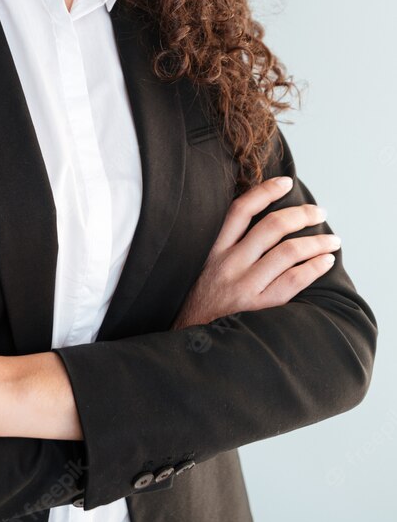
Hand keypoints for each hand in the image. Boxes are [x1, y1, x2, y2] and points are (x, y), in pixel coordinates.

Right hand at [171, 175, 340, 328]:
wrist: (188, 338)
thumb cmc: (201, 299)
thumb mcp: (202, 265)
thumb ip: (226, 245)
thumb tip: (261, 220)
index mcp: (214, 248)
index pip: (241, 209)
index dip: (265, 191)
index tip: (286, 182)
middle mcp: (228, 263)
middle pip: (271, 227)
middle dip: (301, 215)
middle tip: (319, 213)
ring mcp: (243, 286)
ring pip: (287, 252)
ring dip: (316, 242)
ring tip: (332, 241)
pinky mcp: (256, 307)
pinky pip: (292, 282)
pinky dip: (313, 268)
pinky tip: (325, 262)